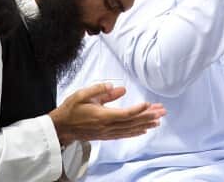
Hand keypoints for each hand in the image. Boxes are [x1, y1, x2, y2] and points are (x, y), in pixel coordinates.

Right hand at [48, 84, 164, 146]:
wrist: (61, 127)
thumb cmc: (71, 109)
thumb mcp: (83, 94)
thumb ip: (100, 90)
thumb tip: (117, 88)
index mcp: (102, 116)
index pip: (125, 114)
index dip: (138, 110)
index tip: (149, 104)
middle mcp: (107, 126)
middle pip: (132, 122)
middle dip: (148, 116)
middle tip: (162, 111)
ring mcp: (107, 132)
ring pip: (130, 129)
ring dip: (145, 124)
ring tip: (158, 120)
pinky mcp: (106, 135)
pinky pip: (124, 134)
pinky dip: (135, 132)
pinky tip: (144, 130)